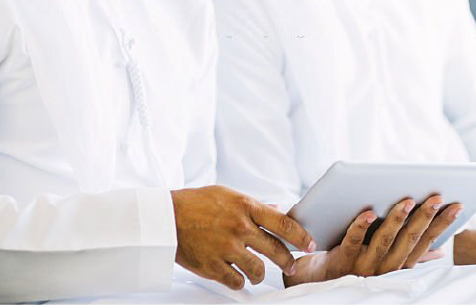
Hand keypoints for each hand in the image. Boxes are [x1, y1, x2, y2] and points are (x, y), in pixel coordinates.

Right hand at [171, 186, 314, 289]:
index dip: (301, 236)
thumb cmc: (196, 203)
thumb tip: (277, 209)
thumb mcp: (227, 195)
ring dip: (261, 274)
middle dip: (288, 262)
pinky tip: (237, 275)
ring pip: (258, 270)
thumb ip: (254, 205)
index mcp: (245, 207)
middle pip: (276, 250)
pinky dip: (239, 281)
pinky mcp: (213, 266)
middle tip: (291, 266)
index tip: (309, 244)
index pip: (283, 223)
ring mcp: (226, 248)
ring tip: (259, 273)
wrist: (166, 218)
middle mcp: (239, 227)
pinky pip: (236, 281)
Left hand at [284, 196, 461, 286]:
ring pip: (385, 241)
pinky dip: (360, 226)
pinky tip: (367, 212)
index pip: (426, 241)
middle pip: (410, 239)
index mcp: (400, 265)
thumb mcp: (386, 260)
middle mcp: (386, 268)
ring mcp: (365, 266)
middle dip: (425, 217)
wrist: (318, 279)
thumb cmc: (356, 263)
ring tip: (408, 200)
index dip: (443, 224)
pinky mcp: (343, 261)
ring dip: (397, 219)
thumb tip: (438, 252)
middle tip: (437, 195)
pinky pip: (354, 241)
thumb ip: (409, 253)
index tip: (458, 205)